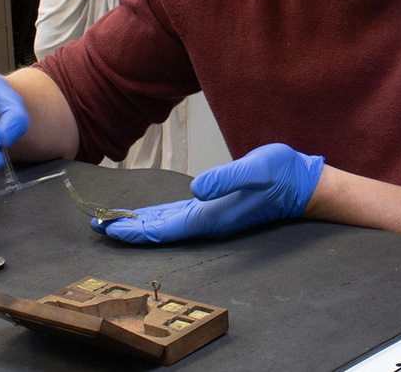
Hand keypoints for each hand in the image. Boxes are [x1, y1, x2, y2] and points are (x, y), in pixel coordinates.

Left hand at [94, 143, 323, 242]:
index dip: (134, 230)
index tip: (108, 228)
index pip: (164, 229)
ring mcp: (212, 217)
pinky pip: (179, 218)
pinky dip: (159, 218)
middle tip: (97, 227)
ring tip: (114, 223)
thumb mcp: (256, 170)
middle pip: (160, 231)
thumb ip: (226, 179)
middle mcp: (208, 222)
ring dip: (141, 225)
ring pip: (168, 225)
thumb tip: (196, 190)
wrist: (303, 184)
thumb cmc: (281, 174)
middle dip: (129, 230)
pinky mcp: (217, 209)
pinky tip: (149, 217)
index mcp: (211, 216)